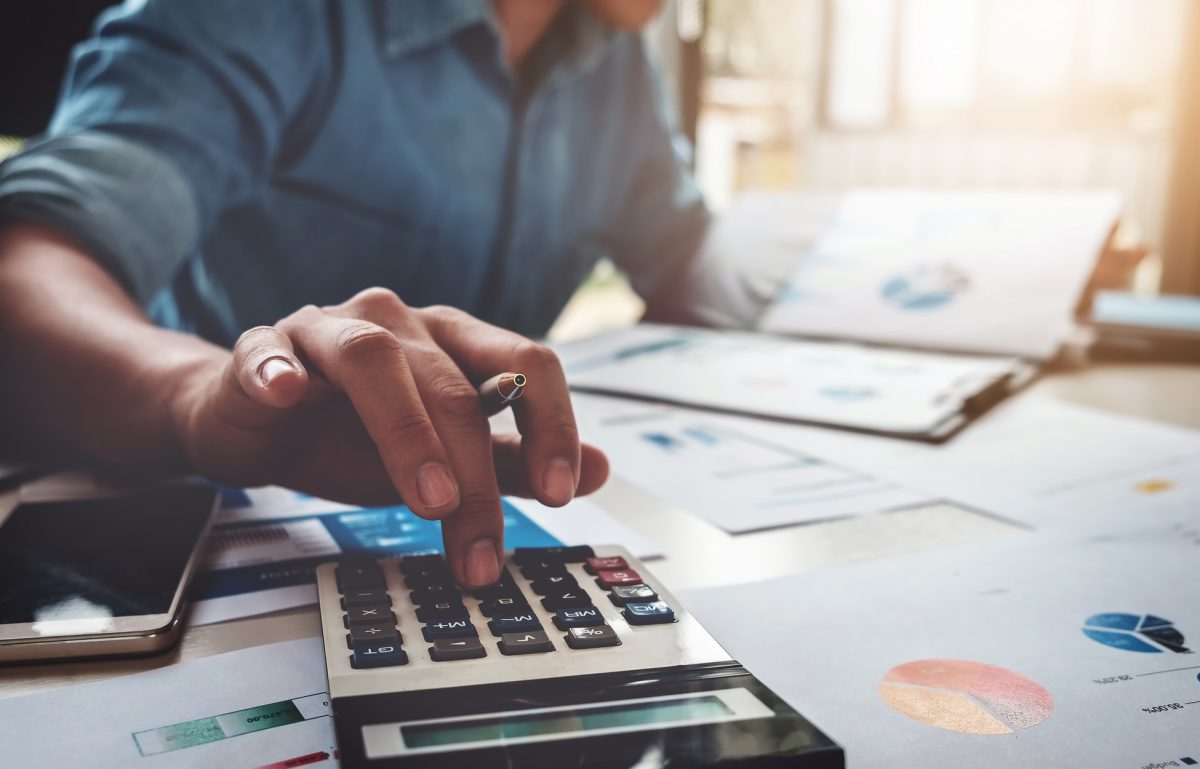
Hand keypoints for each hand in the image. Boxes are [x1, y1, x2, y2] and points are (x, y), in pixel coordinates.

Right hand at [170, 288, 608, 585]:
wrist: (258, 425)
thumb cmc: (355, 435)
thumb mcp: (444, 458)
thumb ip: (514, 462)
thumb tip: (601, 471)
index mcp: (453, 341)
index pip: (525, 363)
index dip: (551, 424)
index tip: (562, 492)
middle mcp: (399, 323)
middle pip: (452, 385)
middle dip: (475, 476)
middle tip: (481, 548)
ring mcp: (328, 329)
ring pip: (374, 359)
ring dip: (406, 430)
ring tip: (428, 499)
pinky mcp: (263, 348)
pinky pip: (270, 351)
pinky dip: (280, 368)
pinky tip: (288, 392)